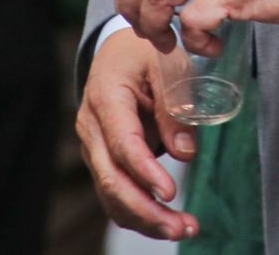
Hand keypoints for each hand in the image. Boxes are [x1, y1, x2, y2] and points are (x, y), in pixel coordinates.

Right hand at [76, 29, 200, 241]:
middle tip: (182, 226)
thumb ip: (176, 106)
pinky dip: (139, 212)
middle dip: (146, 209)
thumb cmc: (144, 53)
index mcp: (106, 97)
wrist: (117, 50)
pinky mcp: (102, 161)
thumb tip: (186, 154)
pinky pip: (115, 194)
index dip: (145, 171)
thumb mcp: (167, 64)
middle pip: (112, 179)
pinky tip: (167, 223)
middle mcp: (92, 128)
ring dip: (145, 219)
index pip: (122, 143)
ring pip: (111, 195)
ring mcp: (93, 148)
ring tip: (183, 228)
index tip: (170, 193)